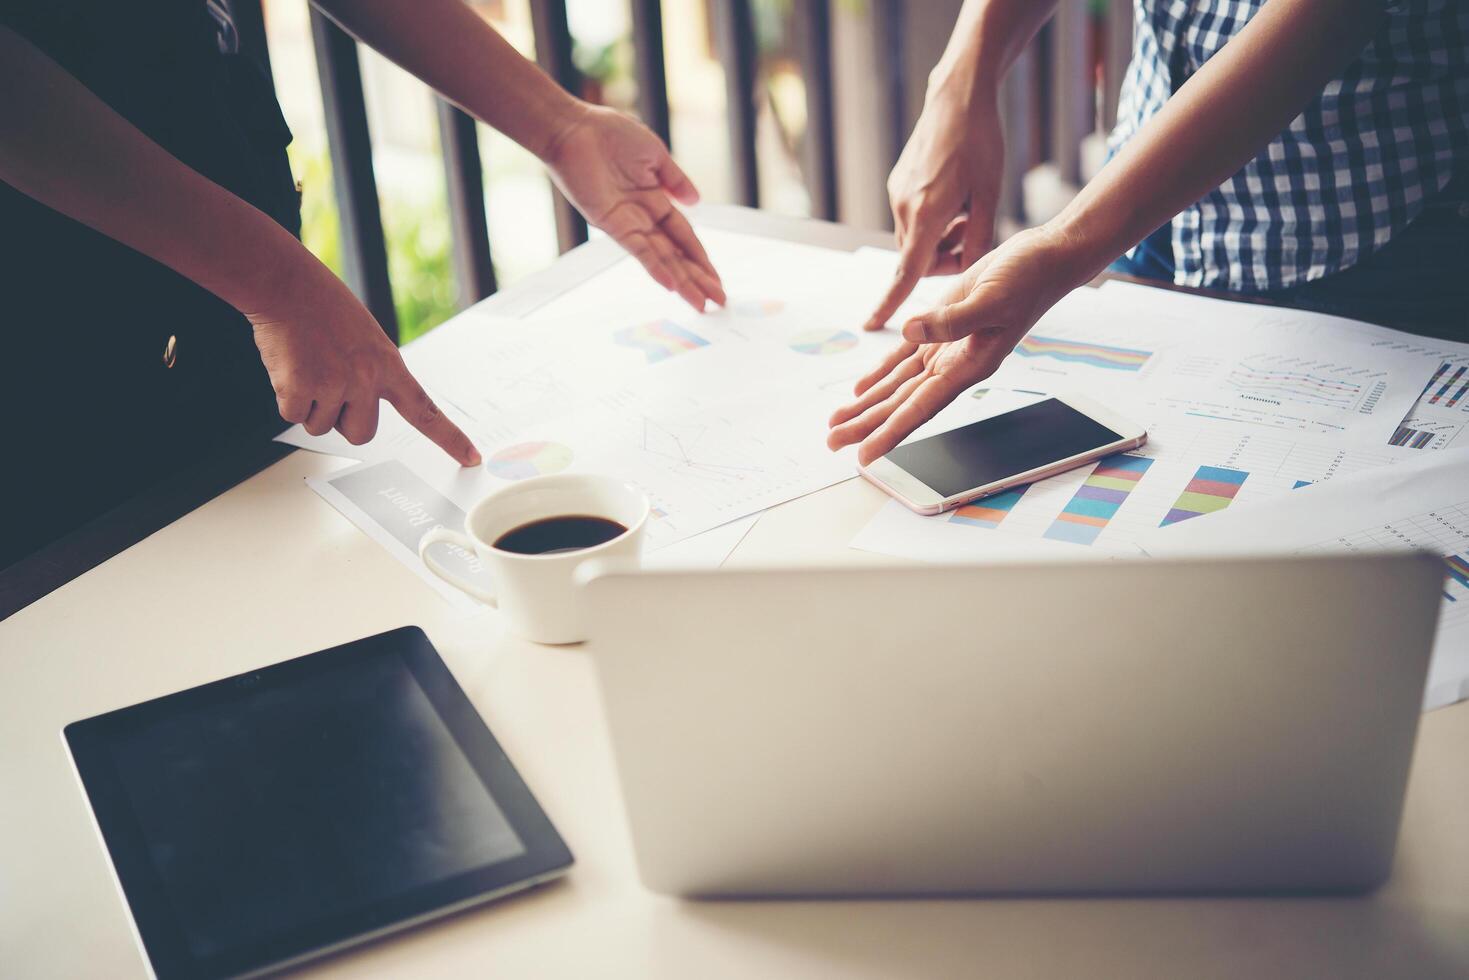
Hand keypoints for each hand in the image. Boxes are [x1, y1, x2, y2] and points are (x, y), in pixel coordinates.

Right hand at [247, 260, 480, 464]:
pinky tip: (290, 366)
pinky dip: (288, 399)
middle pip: (361, 435)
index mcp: (388, 365)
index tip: (471, 457)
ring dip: (311, 405)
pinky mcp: (300, 389)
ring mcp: (334, 385)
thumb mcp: (367, 339)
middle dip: (343, 421)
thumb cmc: (325, 308)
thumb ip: (374, 373)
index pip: (425, 410)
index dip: (449, 438)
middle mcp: (366, 379)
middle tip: (329, 385)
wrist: (287, 285)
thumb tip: (359, 409)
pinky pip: (294, 417)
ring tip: (308, 365)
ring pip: (321, 427)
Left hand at [544, 105, 725, 311]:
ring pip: (662, 259)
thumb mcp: (654, 155)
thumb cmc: (610, 134)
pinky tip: (672, 285)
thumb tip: (697, 202)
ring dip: (683, 282)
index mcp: (656, 200)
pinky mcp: (611, 224)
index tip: (716, 280)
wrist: (575, 129)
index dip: (701, 258)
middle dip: (698, 279)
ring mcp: (628, 223)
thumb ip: (676, 180)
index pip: (684, 237)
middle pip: (677, 255)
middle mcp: (643, 218)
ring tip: (701, 305)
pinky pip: (638, 250)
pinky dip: (656, 267)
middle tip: (719, 303)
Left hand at [829, 227, 1082, 464]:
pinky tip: (860, 388)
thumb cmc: (1028, 280)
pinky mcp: (940, 328)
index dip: (890, 433)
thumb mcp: (991, 299)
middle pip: (901, 404)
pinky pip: (903, 359)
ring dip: (867, 404)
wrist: (1043, 260)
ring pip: (897, 385)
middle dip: (866, 425)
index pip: (921, 408)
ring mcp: (946, 349)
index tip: (866, 455)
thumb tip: (909, 332)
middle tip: (833, 443)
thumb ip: (952, 321)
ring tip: (837, 424)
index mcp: (969, 367)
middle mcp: (954, 366)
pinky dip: (880, 373)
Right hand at [862, 82, 1004, 330]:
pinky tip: (955, 193)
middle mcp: (904, 207)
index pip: (905, 273)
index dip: (890, 303)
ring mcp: (898, 194)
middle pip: (919, 257)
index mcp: (927, 215)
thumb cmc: (979, 143)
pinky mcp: (899, 183)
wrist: (957, 96)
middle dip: (944, 257)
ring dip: (941, 237)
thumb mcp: (989, 196)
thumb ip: (978, 239)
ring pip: (917, 237)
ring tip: (967, 208)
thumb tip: (968, 274)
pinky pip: (914, 217)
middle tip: (972, 232)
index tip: (872, 325)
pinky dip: (934, 219)